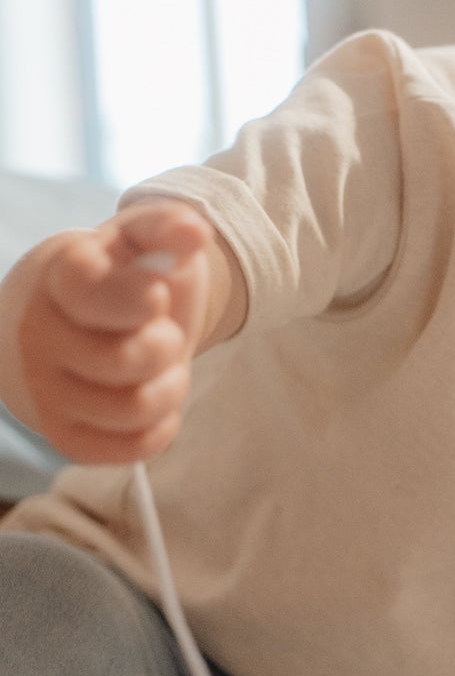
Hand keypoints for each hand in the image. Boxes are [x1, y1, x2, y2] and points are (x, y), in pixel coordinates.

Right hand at [17, 200, 215, 465]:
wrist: (65, 326)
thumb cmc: (114, 280)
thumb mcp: (137, 242)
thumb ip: (166, 227)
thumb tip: (197, 231)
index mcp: (56, 278)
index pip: (98, 297)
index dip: (142, 299)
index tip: (155, 296)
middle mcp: (37, 336)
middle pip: (129, 361)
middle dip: (167, 345)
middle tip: (160, 332)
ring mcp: (44, 390)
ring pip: (135, 409)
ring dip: (169, 387)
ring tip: (160, 366)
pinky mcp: (64, 437)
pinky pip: (134, 448)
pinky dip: (161, 425)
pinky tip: (151, 395)